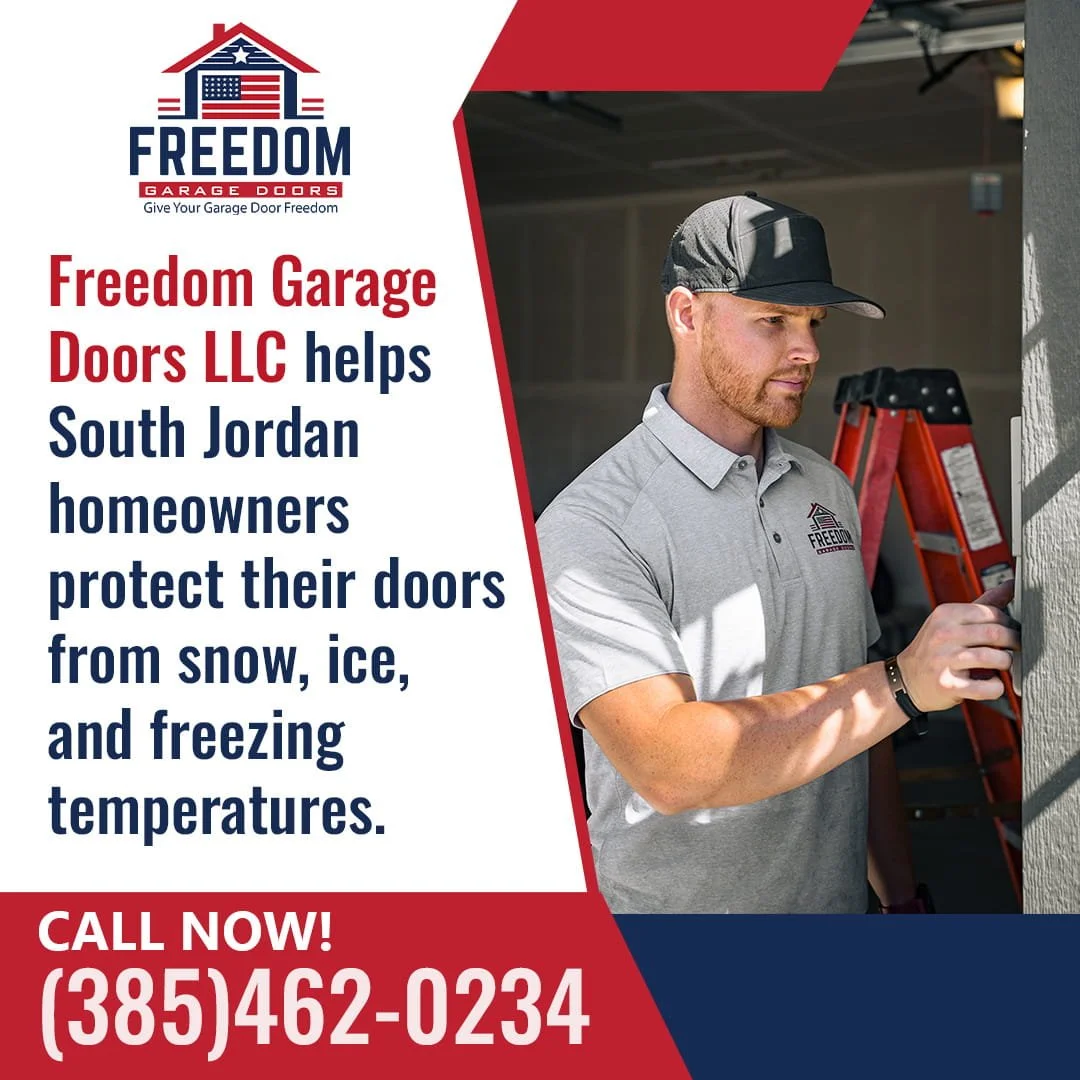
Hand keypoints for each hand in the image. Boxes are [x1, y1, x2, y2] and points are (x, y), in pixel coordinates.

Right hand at [897, 581, 1018, 712]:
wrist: (906, 680)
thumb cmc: (934, 649)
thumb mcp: (951, 621)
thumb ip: (983, 604)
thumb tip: (1012, 585)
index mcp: (945, 615)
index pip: (991, 613)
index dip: (1009, 623)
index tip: (1012, 631)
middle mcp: (943, 635)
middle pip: (996, 633)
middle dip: (1014, 642)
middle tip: (1014, 648)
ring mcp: (944, 660)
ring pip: (995, 658)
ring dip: (1006, 663)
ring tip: (1001, 664)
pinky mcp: (949, 685)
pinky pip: (988, 687)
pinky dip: (996, 687)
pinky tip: (989, 682)